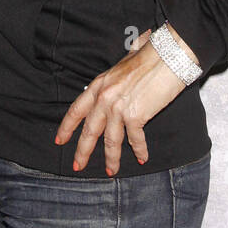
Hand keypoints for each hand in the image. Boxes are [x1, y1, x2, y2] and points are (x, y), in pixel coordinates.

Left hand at [54, 26, 195, 174]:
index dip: (67, 127)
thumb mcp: (121, 67)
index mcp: (98, 85)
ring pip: (110, 141)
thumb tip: (113, 89)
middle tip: (78, 165)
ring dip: (111, 159)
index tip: (60, 140)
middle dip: (82, 151)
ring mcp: (118, 108)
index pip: (76, 110)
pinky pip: (135, 139)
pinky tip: (142, 157)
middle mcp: (104, 98)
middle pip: (89, 131)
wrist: (167, 56)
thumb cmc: (148, 57)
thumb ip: (113, 82)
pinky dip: (140, 150)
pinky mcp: (135, 116)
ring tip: (111, 171)